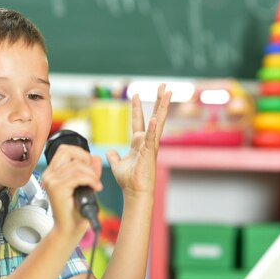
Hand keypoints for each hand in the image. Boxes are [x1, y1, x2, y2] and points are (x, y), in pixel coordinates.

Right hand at [41, 144, 102, 237]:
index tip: (90, 168)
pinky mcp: (56, 188)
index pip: (65, 149)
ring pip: (76, 165)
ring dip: (92, 175)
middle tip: (93, 175)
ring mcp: (51, 180)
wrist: (70, 229)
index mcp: (53, 172)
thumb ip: (90, 171)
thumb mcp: (86, 186)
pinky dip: (91, 180)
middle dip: (86, 160)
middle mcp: (49, 174)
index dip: (81, 154)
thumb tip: (96, 157)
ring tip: (96, 185)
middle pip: (69, 151)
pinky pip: (78, 176)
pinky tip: (95, 188)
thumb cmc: (76, 211)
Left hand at [106, 84, 171, 198]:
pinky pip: (153, 137)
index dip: (136, 108)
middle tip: (163, 86)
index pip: (138, 121)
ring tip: (168, 93)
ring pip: (159, 122)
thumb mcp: (117, 164)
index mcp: (139, 143)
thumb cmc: (128, 181)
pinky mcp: (151, 152)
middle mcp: (147, 141)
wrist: (135, 192)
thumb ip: (114, 156)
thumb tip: (110, 151)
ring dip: (163, 107)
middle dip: (158, 101)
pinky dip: (154, 128)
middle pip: (155, 116)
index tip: (135, 95)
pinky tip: (156, 117)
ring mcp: (151, 145)